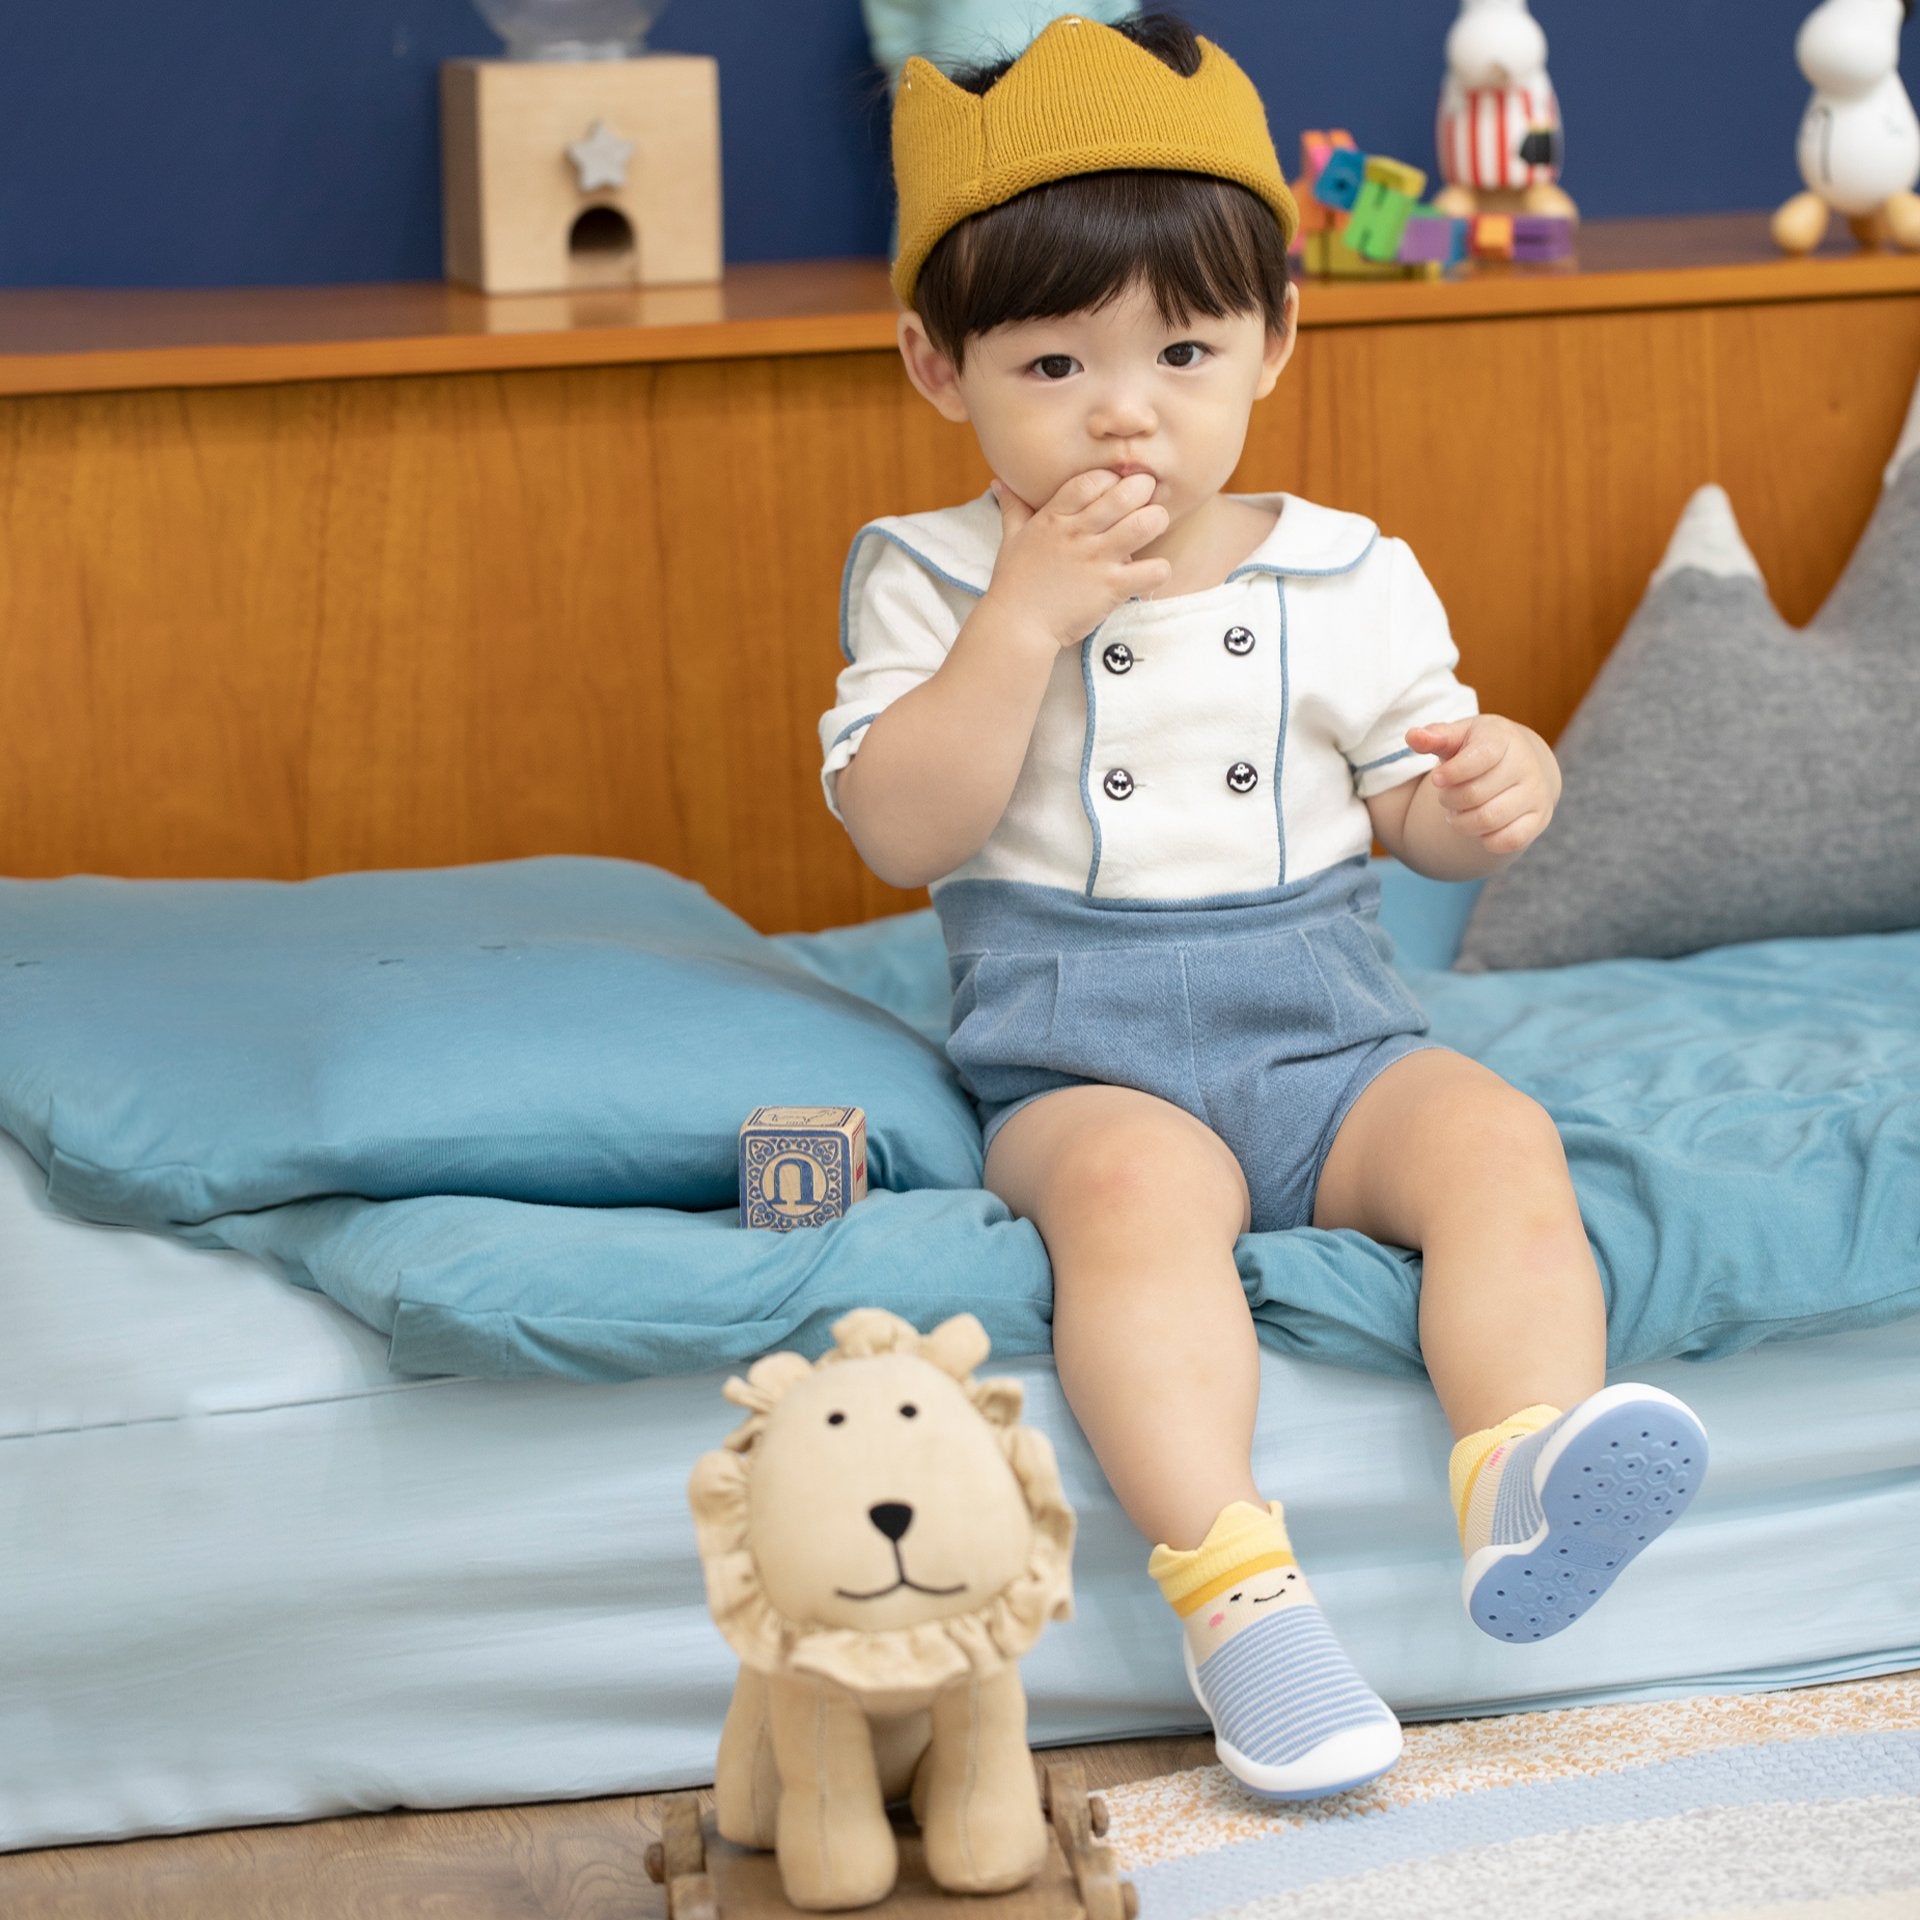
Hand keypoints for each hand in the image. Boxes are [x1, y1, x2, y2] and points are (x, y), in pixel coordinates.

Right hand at [984, 469, 1172, 649]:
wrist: (1016, 627)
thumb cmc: (1014, 583)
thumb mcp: (1011, 538)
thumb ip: (1013, 507)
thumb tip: (1000, 481)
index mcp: (1056, 517)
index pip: (1094, 479)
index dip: (1111, 478)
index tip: (1115, 489)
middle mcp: (1078, 533)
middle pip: (1127, 493)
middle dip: (1143, 491)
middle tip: (1144, 503)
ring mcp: (1097, 559)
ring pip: (1147, 523)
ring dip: (1155, 522)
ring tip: (1150, 531)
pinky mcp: (1112, 588)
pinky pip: (1153, 570)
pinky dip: (1159, 570)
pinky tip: (1148, 573)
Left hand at [1406, 714, 1559, 857]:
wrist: (1522, 763)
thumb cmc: (1479, 748)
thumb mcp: (1459, 736)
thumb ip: (1435, 737)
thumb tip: (1412, 737)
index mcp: (1503, 738)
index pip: (1479, 758)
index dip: (1451, 773)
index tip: (1437, 778)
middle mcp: (1526, 765)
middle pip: (1474, 794)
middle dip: (1449, 800)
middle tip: (1446, 797)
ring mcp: (1536, 793)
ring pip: (1488, 820)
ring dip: (1462, 822)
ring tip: (1458, 813)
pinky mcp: (1539, 819)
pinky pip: (1508, 841)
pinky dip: (1485, 839)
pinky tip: (1479, 826)